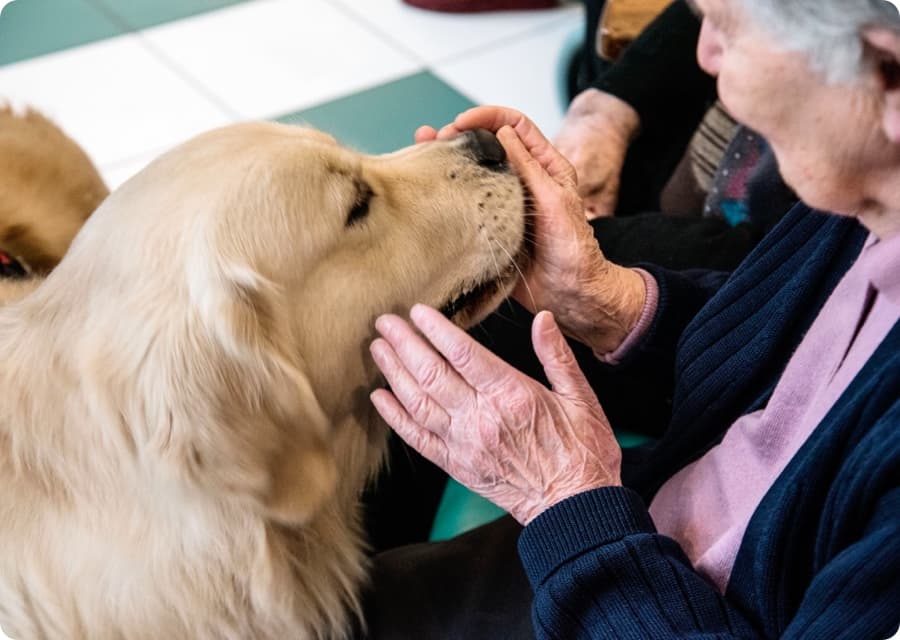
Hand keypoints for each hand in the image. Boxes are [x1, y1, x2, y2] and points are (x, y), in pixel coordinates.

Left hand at [369, 304, 621, 525]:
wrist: (574, 508)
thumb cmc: (583, 452)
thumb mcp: (582, 398)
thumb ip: (557, 356)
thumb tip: (542, 319)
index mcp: (512, 395)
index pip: (464, 354)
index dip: (436, 331)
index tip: (417, 312)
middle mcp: (481, 418)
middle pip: (432, 374)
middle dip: (405, 344)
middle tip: (384, 322)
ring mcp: (464, 444)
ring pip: (418, 402)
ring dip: (394, 373)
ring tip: (378, 349)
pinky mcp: (456, 465)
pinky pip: (417, 439)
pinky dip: (395, 418)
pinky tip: (380, 398)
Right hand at [417, 105, 645, 354]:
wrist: (569, 293)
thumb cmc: (573, 249)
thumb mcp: (554, 199)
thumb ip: (528, 166)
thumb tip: (501, 131)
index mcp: (544, 166)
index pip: (514, 125)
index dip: (487, 117)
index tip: (462, 123)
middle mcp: (522, 180)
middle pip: (487, 145)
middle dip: (460, 135)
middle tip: (437, 139)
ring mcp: (504, 203)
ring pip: (474, 172)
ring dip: (448, 158)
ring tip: (422, 148)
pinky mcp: (490, 226)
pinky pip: (467, 203)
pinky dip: (448, 191)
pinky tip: (431, 185)